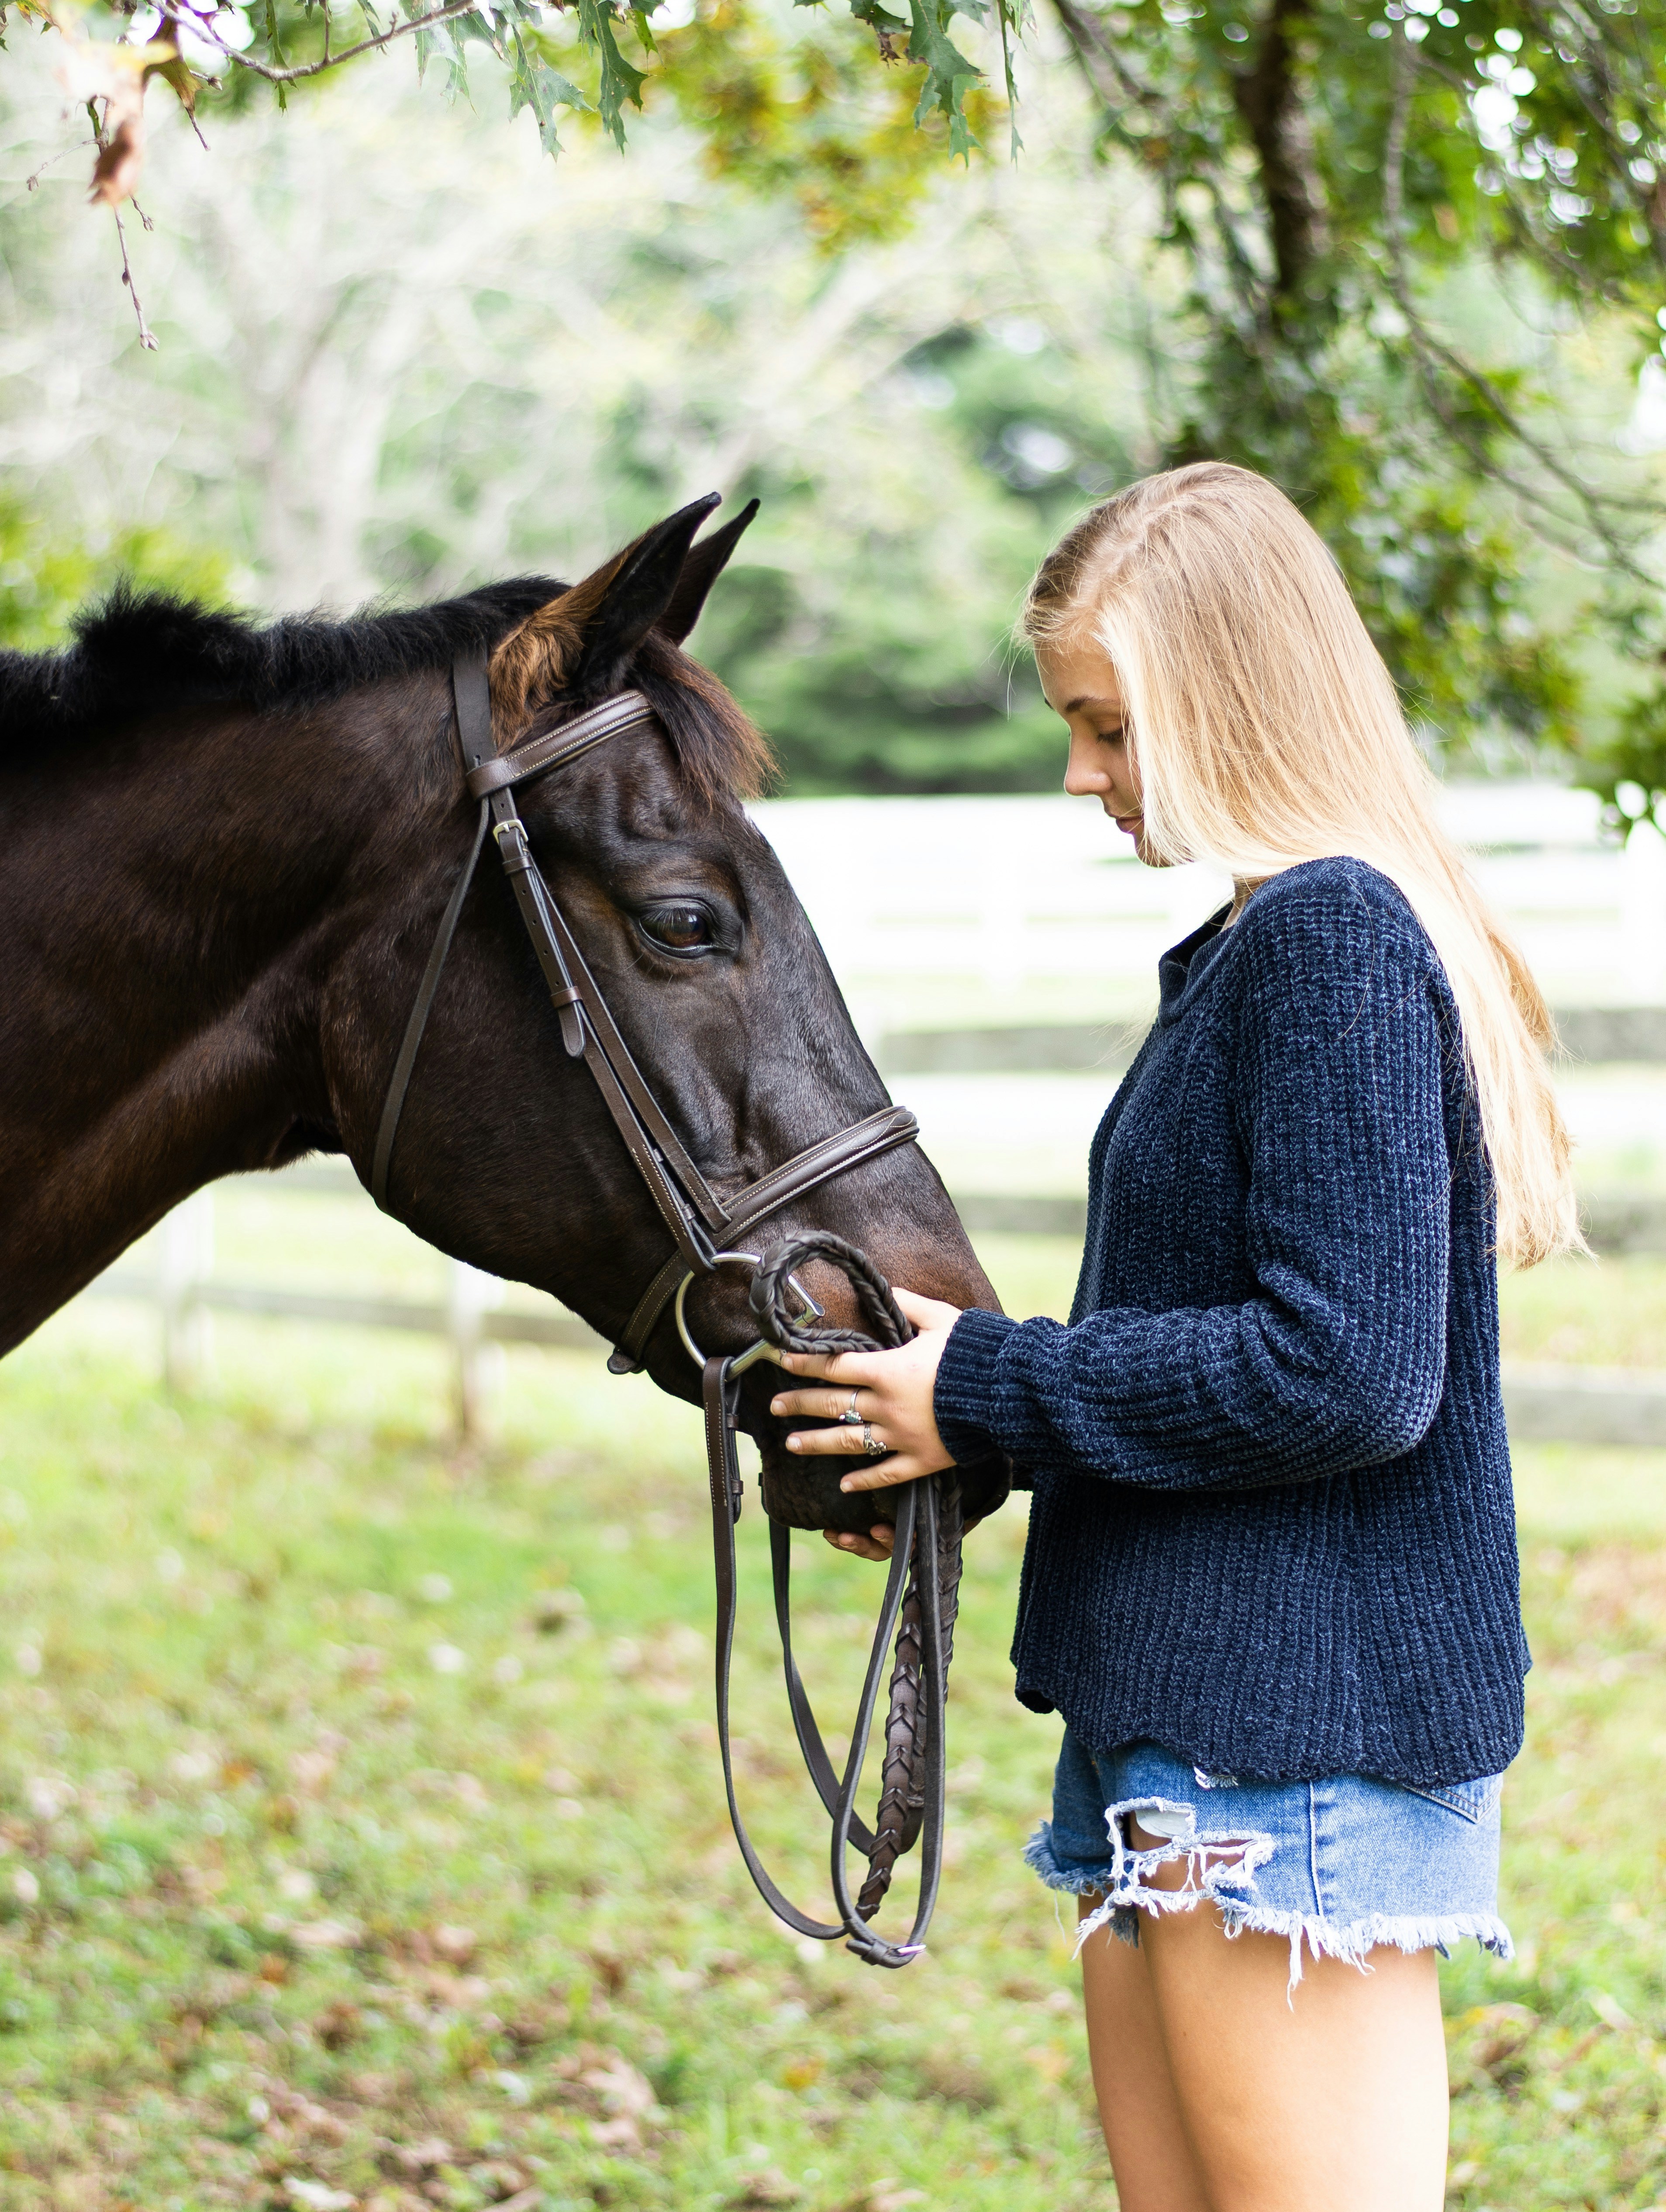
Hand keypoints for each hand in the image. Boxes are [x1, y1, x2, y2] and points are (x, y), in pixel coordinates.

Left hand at [768, 1288, 960, 1562]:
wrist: (1008, 1392)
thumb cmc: (974, 1352)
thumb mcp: (942, 1319)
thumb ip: (910, 1305)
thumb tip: (889, 1289)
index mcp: (888, 1369)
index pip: (835, 1365)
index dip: (805, 1363)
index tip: (780, 1362)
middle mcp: (887, 1405)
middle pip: (832, 1404)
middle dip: (799, 1404)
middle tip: (774, 1406)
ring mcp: (902, 1435)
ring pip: (849, 1442)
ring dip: (817, 1443)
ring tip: (792, 1444)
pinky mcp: (922, 1459)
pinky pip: (887, 1473)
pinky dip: (865, 1480)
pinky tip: (846, 1486)